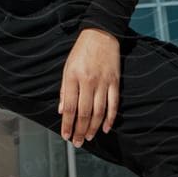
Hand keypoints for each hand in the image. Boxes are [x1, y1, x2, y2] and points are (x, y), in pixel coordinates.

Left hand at [58, 28, 119, 145]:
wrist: (101, 34)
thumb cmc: (81, 51)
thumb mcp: (67, 67)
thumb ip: (65, 90)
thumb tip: (62, 111)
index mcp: (73, 77)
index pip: (70, 107)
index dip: (67, 124)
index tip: (66, 136)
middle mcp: (88, 81)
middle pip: (84, 112)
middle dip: (80, 130)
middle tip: (78, 142)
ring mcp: (103, 82)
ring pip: (98, 111)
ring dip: (93, 127)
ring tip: (88, 137)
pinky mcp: (115, 81)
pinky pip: (113, 104)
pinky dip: (110, 118)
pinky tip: (105, 128)